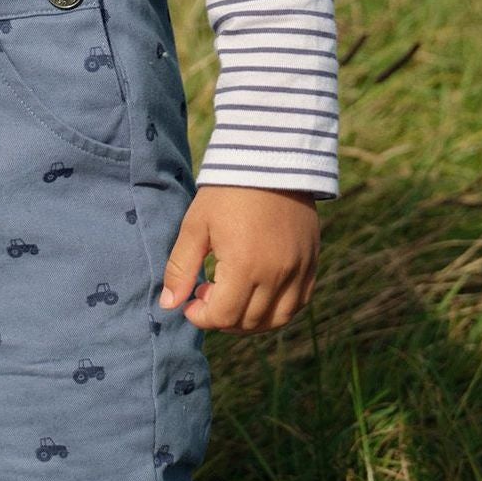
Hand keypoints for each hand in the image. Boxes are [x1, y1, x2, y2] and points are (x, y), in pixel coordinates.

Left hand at [159, 186, 319, 332]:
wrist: (269, 158)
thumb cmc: (226, 191)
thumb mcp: (195, 226)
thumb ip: (181, 268)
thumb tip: (169, 305)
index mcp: (245, 265)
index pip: (223, 316)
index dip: (201, 317)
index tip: (190, 303)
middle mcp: (276, 273)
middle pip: (249, 322)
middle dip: (222, 317)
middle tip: (208, 294)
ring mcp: (299, 269)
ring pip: (276, 319)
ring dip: (250, 320)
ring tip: (232, 298)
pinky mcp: (312, 261)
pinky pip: (299, 302)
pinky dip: (278, 309)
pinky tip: (259, 293)